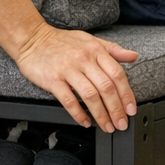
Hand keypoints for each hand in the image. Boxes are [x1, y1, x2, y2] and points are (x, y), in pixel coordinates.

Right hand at [14, 25, 137, 132]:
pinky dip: (79, 114)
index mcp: (95, 50)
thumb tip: (133, 56)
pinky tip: (85, 121)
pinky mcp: (53, 80)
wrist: (32, 38)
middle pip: (106, 88)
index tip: (131, 109)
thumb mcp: (90, 40)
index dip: (127, 95)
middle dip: (116, 109)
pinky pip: (69, 100)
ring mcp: (68, 70)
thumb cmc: (60, 41)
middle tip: (121, 123)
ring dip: (101, 115)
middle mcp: (83, 59)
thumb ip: (113, 49)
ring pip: (90, 96)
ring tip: (106, 126)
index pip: (117, 75)